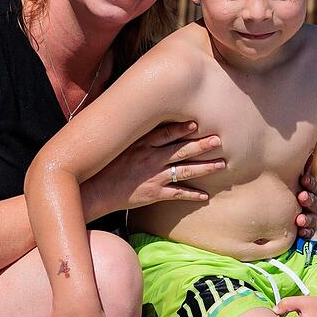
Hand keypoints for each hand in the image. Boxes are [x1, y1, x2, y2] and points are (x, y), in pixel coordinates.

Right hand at [90, 121, 225, 211]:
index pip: (165, 133)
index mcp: (141, 145)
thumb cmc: (104, 166)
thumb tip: (146, 120)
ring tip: (221, 164)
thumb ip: (135, 135)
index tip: (197, 123)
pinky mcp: (153, 194)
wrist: (94, 191)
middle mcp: (150, 159)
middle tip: (219, 140)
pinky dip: (192, 195)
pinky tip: (206, 196)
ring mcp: (153, 177)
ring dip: (204, 168)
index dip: (182, 128)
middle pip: (181, 150)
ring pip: (184, 171)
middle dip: (201, 145)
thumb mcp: (118, 145)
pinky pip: (177, 194)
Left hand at [295, 151, 316, 239]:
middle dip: (308, 200)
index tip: (303, 179)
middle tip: (301, 197)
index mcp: (308, 190)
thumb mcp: (292, 181)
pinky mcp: (306, 231)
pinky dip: (305, 232)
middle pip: (313, 201)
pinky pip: (308, 232)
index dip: (308, 182)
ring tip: (299, 220)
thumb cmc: (287, 193)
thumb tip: (309, 151)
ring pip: (311, 218)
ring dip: (306, 218)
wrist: (280, 214)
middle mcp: (311, 203)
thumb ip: (300, 169)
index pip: (310, 185)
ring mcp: (310, 218)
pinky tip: (301, 232)